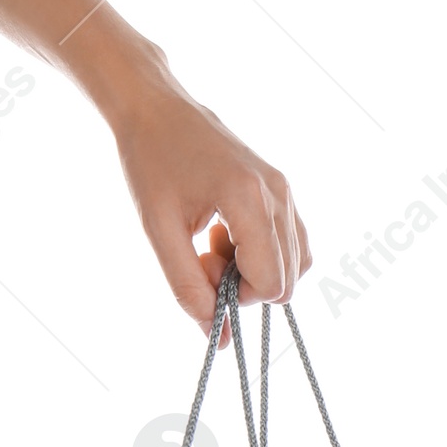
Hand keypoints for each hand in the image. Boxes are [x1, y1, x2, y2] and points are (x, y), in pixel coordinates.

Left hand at [108, 55, 311, 335]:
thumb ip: (188, 288)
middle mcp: (278, 192)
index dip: (238, 295)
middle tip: (205, 255)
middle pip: (289, 279)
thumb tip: (220, 338)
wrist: (156, 108)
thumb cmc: (150, 163)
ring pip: (296, 264)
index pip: (273, 283)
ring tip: (215, 241)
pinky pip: (292, 243)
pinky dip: (263, 251)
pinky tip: (228, 231)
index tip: (203, 269)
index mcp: (248, 199)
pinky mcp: (283, 187)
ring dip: (256, 268)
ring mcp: (285, 188)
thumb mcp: (159, 232)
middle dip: (247, 284)